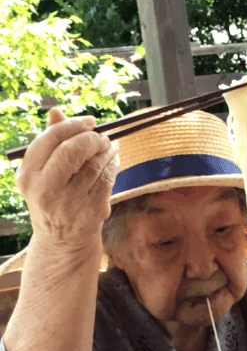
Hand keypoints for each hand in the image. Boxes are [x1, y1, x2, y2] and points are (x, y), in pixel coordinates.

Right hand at [15, 108, 116, 248]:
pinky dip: (113, 165)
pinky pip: (107, 179)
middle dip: (92, 138)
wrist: (62, 238)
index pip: (51, 139)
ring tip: (109, 146)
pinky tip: (113, 160)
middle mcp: (46, 190)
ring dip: (107, 151)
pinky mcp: (92, 210)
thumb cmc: (52, 195)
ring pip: (95, 164)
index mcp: (28, 176)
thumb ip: (49, 142)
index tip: (89, 121)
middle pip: (73, 150)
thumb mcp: (41, 172)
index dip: (73, 125)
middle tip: (101, 136)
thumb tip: (57, 111)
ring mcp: (70, 202)